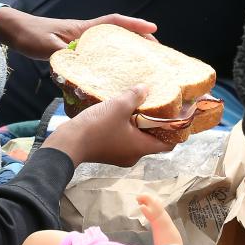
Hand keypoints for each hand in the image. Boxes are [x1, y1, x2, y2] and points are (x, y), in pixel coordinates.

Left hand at [0, 8, 157, 60]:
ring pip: (110, 42)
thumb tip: (78, 70)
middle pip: (118, 32)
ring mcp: (80, 40)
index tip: (153, 29)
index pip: (114, 22)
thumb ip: (63, 57)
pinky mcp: (74, 47)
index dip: (134, 25)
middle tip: (155, 51)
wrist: (14, 30)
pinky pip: (98, 52)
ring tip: (140, 62)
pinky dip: (109, 58)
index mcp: (83, 29)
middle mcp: (85, 33)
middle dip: (137, 38)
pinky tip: (111, 71)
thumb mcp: (48, 47)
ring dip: (125, 48)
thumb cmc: (31, 35)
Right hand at [43, 87, 173, 166]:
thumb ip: (136, 96)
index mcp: (141, 148)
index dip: (175, 131)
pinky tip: (122, 113)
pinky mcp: (108, 152)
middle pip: (153, 140)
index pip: (168, 144)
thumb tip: (145, 89)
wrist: (67, 143)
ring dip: (139, 124)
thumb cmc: (97, 127)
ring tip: (139, 106)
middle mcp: (133, 156)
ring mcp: (120, 156)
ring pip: (137, 139)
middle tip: (158, 106)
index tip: (177, 117)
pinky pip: (124, 139)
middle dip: (155, 123)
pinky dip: (126, 128)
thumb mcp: (120, 106)